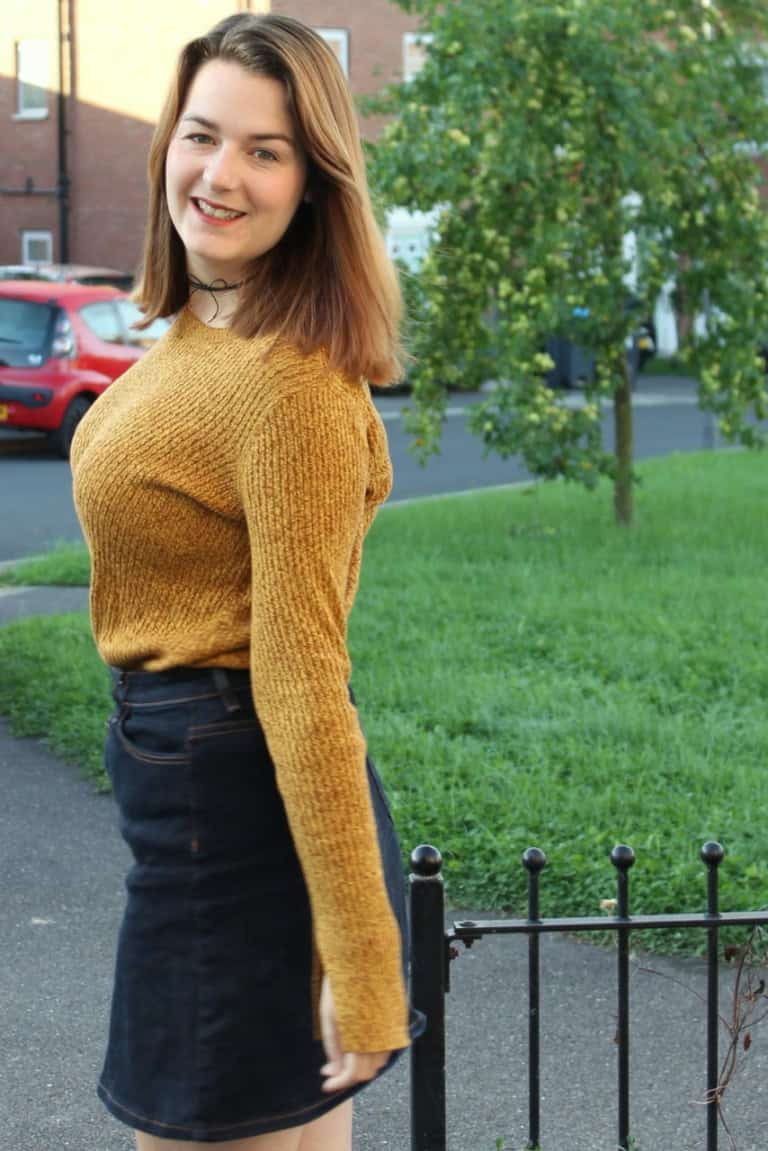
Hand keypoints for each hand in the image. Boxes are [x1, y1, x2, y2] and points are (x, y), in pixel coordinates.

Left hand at [319, 974, 390, 1092]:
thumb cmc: (342, 984)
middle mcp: (382, 1037)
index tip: (326, 1084)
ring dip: (363, 1063)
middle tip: (331, 1068)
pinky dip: (374, 1050)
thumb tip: (333, 1071)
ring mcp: (393, 1027)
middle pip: (369, 1071)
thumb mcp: (329, 1017)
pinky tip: (360, 1040)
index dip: (339, 1083)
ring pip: (380, 1060)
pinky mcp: (399, 1017)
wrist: (363, 954)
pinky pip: (389, 1044)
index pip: (354, 1075)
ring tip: (344, 1053)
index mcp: (363, 1038)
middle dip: (349, 1074)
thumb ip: (333, 1048)